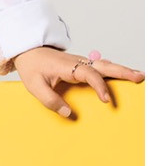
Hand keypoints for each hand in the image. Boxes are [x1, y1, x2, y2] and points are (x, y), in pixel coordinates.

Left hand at [12, 46, 143, 118]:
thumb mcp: (34, 85)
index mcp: (68, 66)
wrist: (29, 51)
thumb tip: (68, 113)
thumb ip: (49, 100)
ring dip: (122, 70)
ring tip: (138, 76)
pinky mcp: (82, 65)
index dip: (99, 86)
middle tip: (139, 78)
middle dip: (122, 72)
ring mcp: (81, 63)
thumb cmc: (32, 67)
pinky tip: (123, 75)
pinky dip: (113, 70)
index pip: (89, 74)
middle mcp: (78, 62)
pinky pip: (100, 67)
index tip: (106, 99)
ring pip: (105, 65)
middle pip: (104, 66)